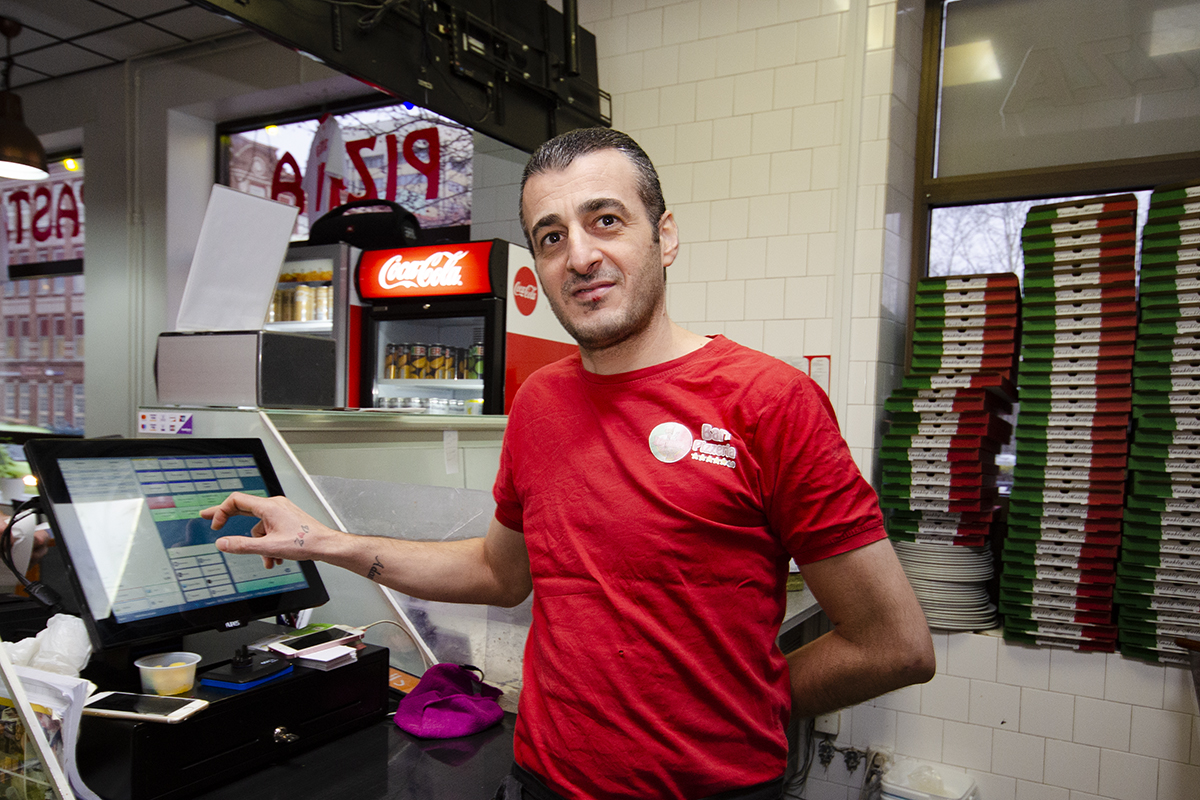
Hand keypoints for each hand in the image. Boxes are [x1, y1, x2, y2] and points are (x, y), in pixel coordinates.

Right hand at [200, 492, 327, 568]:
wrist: (325, 545)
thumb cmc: (306, 542)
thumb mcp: (268, 547)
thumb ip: (242, 546)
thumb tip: (222, 543)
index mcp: (269, 506)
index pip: (236, 500)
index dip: (221, 511)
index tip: (215, 525)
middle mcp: (275, 505)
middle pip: (244, 509)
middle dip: (228, 519)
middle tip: (211, 520)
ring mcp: (281, 512)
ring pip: (259, 528)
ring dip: (259, 545)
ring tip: (268, 559)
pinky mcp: (286, 520)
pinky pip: (269, 531)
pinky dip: (268, 544)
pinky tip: (275, 558)